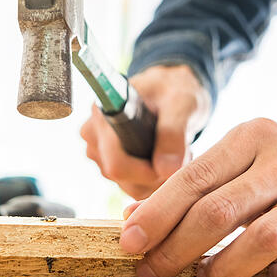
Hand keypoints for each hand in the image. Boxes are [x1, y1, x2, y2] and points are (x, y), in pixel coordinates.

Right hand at [80, 65, 210, 199]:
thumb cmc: (174, 90)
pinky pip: (132, 186)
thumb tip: (166, 170)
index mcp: (104, 115)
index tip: (173, 163)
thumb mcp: (181, 104)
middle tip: (183, 154)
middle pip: (122, 177)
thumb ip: (173, 133)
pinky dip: (153, 181)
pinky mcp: (108, 163)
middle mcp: (94, 135)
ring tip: (176, 153)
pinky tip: (167, 160)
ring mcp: (99, 152)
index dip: (147, 172)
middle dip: (157, 174)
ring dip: (158, 178)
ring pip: (129, 185)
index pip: (116, 163)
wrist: (170, 92)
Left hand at [119, 118, 276, 276]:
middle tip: (154, 272)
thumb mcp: (247, 163)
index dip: (157, 214)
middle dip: (177, 248)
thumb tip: (136, 217)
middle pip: (219, 210)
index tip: (131, 242)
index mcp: (254, 136)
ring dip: (225, 268)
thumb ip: (197, 187)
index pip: (194, 177)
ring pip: (262, 238)